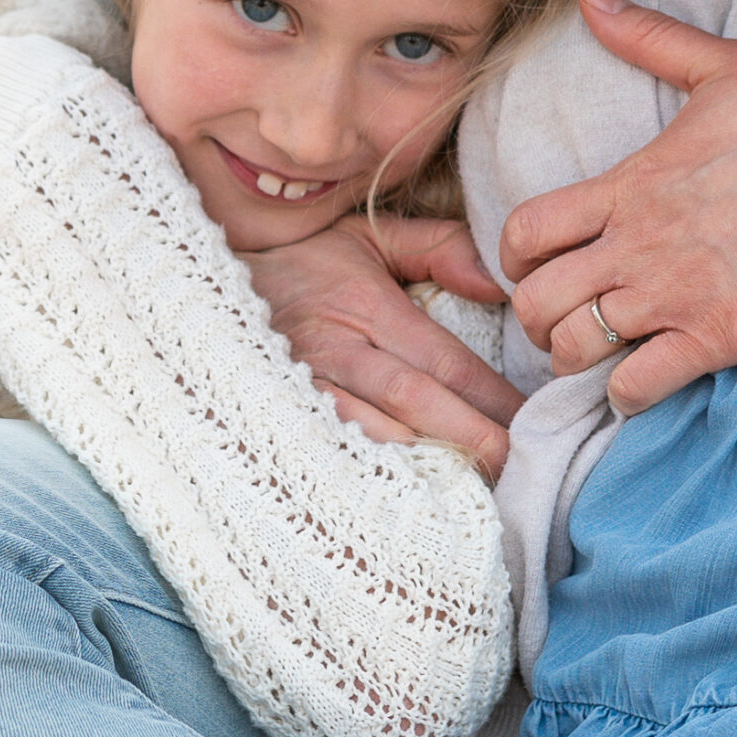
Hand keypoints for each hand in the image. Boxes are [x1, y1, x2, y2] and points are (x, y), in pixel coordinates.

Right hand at [246, 212, 520, 475]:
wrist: (203, 281)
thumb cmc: (302, 263)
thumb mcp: (369, 236)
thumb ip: (439, 249)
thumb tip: (498, 283)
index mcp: (366, 305)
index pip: (445, 359)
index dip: (493, 395)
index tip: (534, 421)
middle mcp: (336, 349)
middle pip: (417, 401)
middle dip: (472, 437)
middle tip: (520, 468)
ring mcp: (302, 388)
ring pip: (374, 435)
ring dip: (427, 465)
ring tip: (477, 492)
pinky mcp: (276, 417)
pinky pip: (331, 454)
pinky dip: (370, 477)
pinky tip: (406, 500)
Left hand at [501, 0, 736, 411]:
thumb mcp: (722, 67)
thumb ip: (649, 39)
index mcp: (632, 184)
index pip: (525, 232)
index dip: (515, 259)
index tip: (536, 268)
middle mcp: (638, 243)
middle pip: (535, 301)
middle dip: (536, 321)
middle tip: (562, 324)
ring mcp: (675, 293)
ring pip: (575, 349)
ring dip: (574, 361)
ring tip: (599, 358)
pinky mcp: (719, 335)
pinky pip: (638, 387)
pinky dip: (627, 395)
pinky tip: (644, 383)